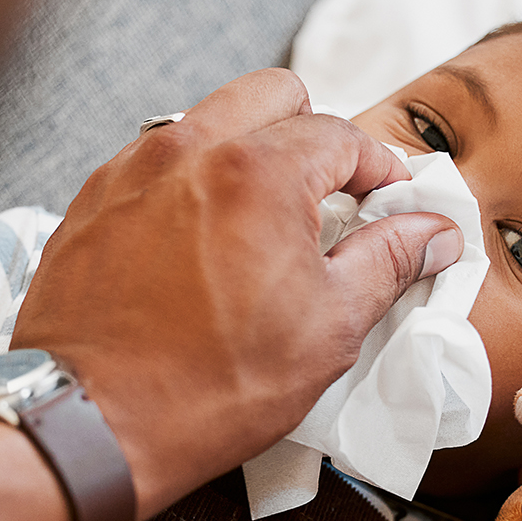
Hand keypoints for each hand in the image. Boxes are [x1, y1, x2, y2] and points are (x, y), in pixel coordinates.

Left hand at [9, 68, 461, 516]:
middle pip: (272, 96)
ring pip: (208, 120)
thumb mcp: (327, 329)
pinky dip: (190, 183)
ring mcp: (131, 171)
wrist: (90, 424)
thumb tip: (431, 232)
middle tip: (327, 199)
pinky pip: (156, 162)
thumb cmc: (208, 387)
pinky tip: (201, 242)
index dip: (379, 170)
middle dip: (312, 134)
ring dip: (248, 151)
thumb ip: (387, 262)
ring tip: (262, 222)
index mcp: (257, 172)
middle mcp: (189, 151)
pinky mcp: (92, 201)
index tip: (389, 205)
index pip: (341, 135)